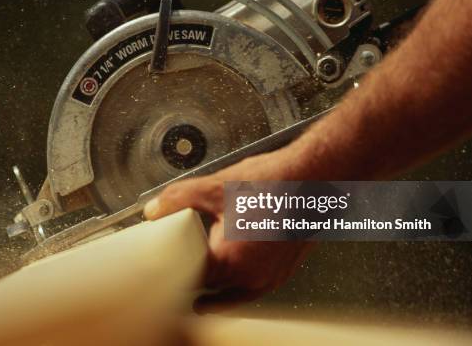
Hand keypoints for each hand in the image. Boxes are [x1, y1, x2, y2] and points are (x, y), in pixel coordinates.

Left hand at [144, 154, 313, 312]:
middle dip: (193, 282)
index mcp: (231, 264)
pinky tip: (233, 262)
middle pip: (211, 292)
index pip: (189, 281)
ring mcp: (271, 277)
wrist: (316, 177)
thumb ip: (178, 199)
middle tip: (179, 266)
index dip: (173, 272)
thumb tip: (155, 209)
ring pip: (234, 294)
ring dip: (216, 286)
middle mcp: (253, 278)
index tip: (164, 264)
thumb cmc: (275, 183)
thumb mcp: (215, 188)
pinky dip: (239, 280)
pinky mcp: (284, 270)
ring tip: (200, 270)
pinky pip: (254, 285)